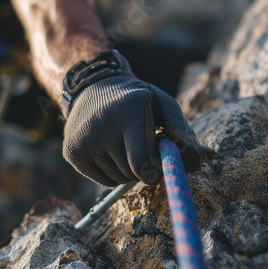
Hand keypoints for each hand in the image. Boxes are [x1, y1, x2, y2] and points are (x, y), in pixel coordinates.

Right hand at [62, 65, 201, 186]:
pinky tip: (110, 151)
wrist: (93, 87)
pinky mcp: (72, 153)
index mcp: (128, 112)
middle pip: (132, 173)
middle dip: (143, 168)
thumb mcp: (162, 103)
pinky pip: (104, 181)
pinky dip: (113, 173)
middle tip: (142, 148)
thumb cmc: (137, 100)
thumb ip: (182, 130)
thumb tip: (196, 164)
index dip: (154, 171)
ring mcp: (83, 140)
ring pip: (119, 180)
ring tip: (124, 145)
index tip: (158, 166)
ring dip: (128, 170)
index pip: (141, 162)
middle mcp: (101, 126)